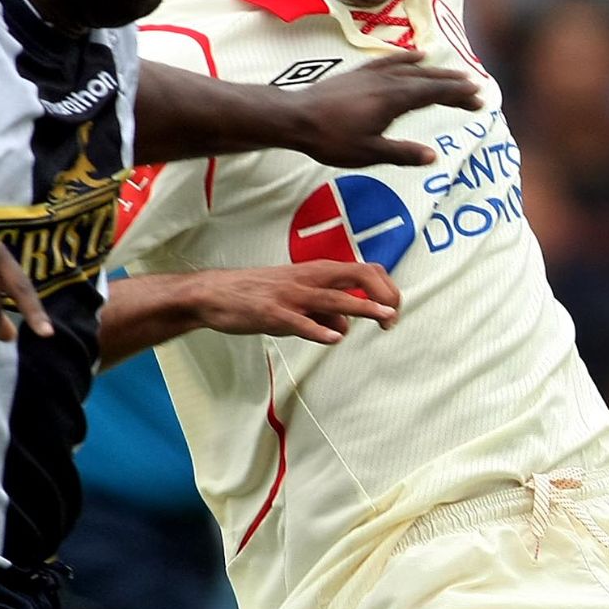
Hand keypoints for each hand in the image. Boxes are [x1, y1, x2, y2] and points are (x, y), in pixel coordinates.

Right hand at [192, 261, 400, 343]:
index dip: (386, 288)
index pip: (365, 270)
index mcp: (318, 272)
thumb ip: (324, 311)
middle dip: (383, 295)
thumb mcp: (297, 302)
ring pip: (334, 298)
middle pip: (357, 276)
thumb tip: (346, 327)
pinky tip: (334, 338)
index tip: (394, 310)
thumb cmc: (259, 295)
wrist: (215, 293)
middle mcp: (309, 278)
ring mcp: (291, 295)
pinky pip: (299, 321)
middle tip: (393, 319)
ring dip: (363, 307)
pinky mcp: (272, 312)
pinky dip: (318, 329)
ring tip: (385, 318)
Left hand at [292, 52, 480, 167]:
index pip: (435, 93)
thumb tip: (433, 157)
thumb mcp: (369, 153)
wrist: (296, 118)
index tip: (479, 100)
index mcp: (394, 99)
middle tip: (477, 90)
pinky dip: (408, 58)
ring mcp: (373, 73)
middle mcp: (387, 80)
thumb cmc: (331, 139)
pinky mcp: (360, 72)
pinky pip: (391, 60)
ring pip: (413, 68)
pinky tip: (417, 56)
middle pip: (429, 79)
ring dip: (436, 71)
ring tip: (455, 75)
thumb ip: (402, 154)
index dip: (459, 96)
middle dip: (454, 84)